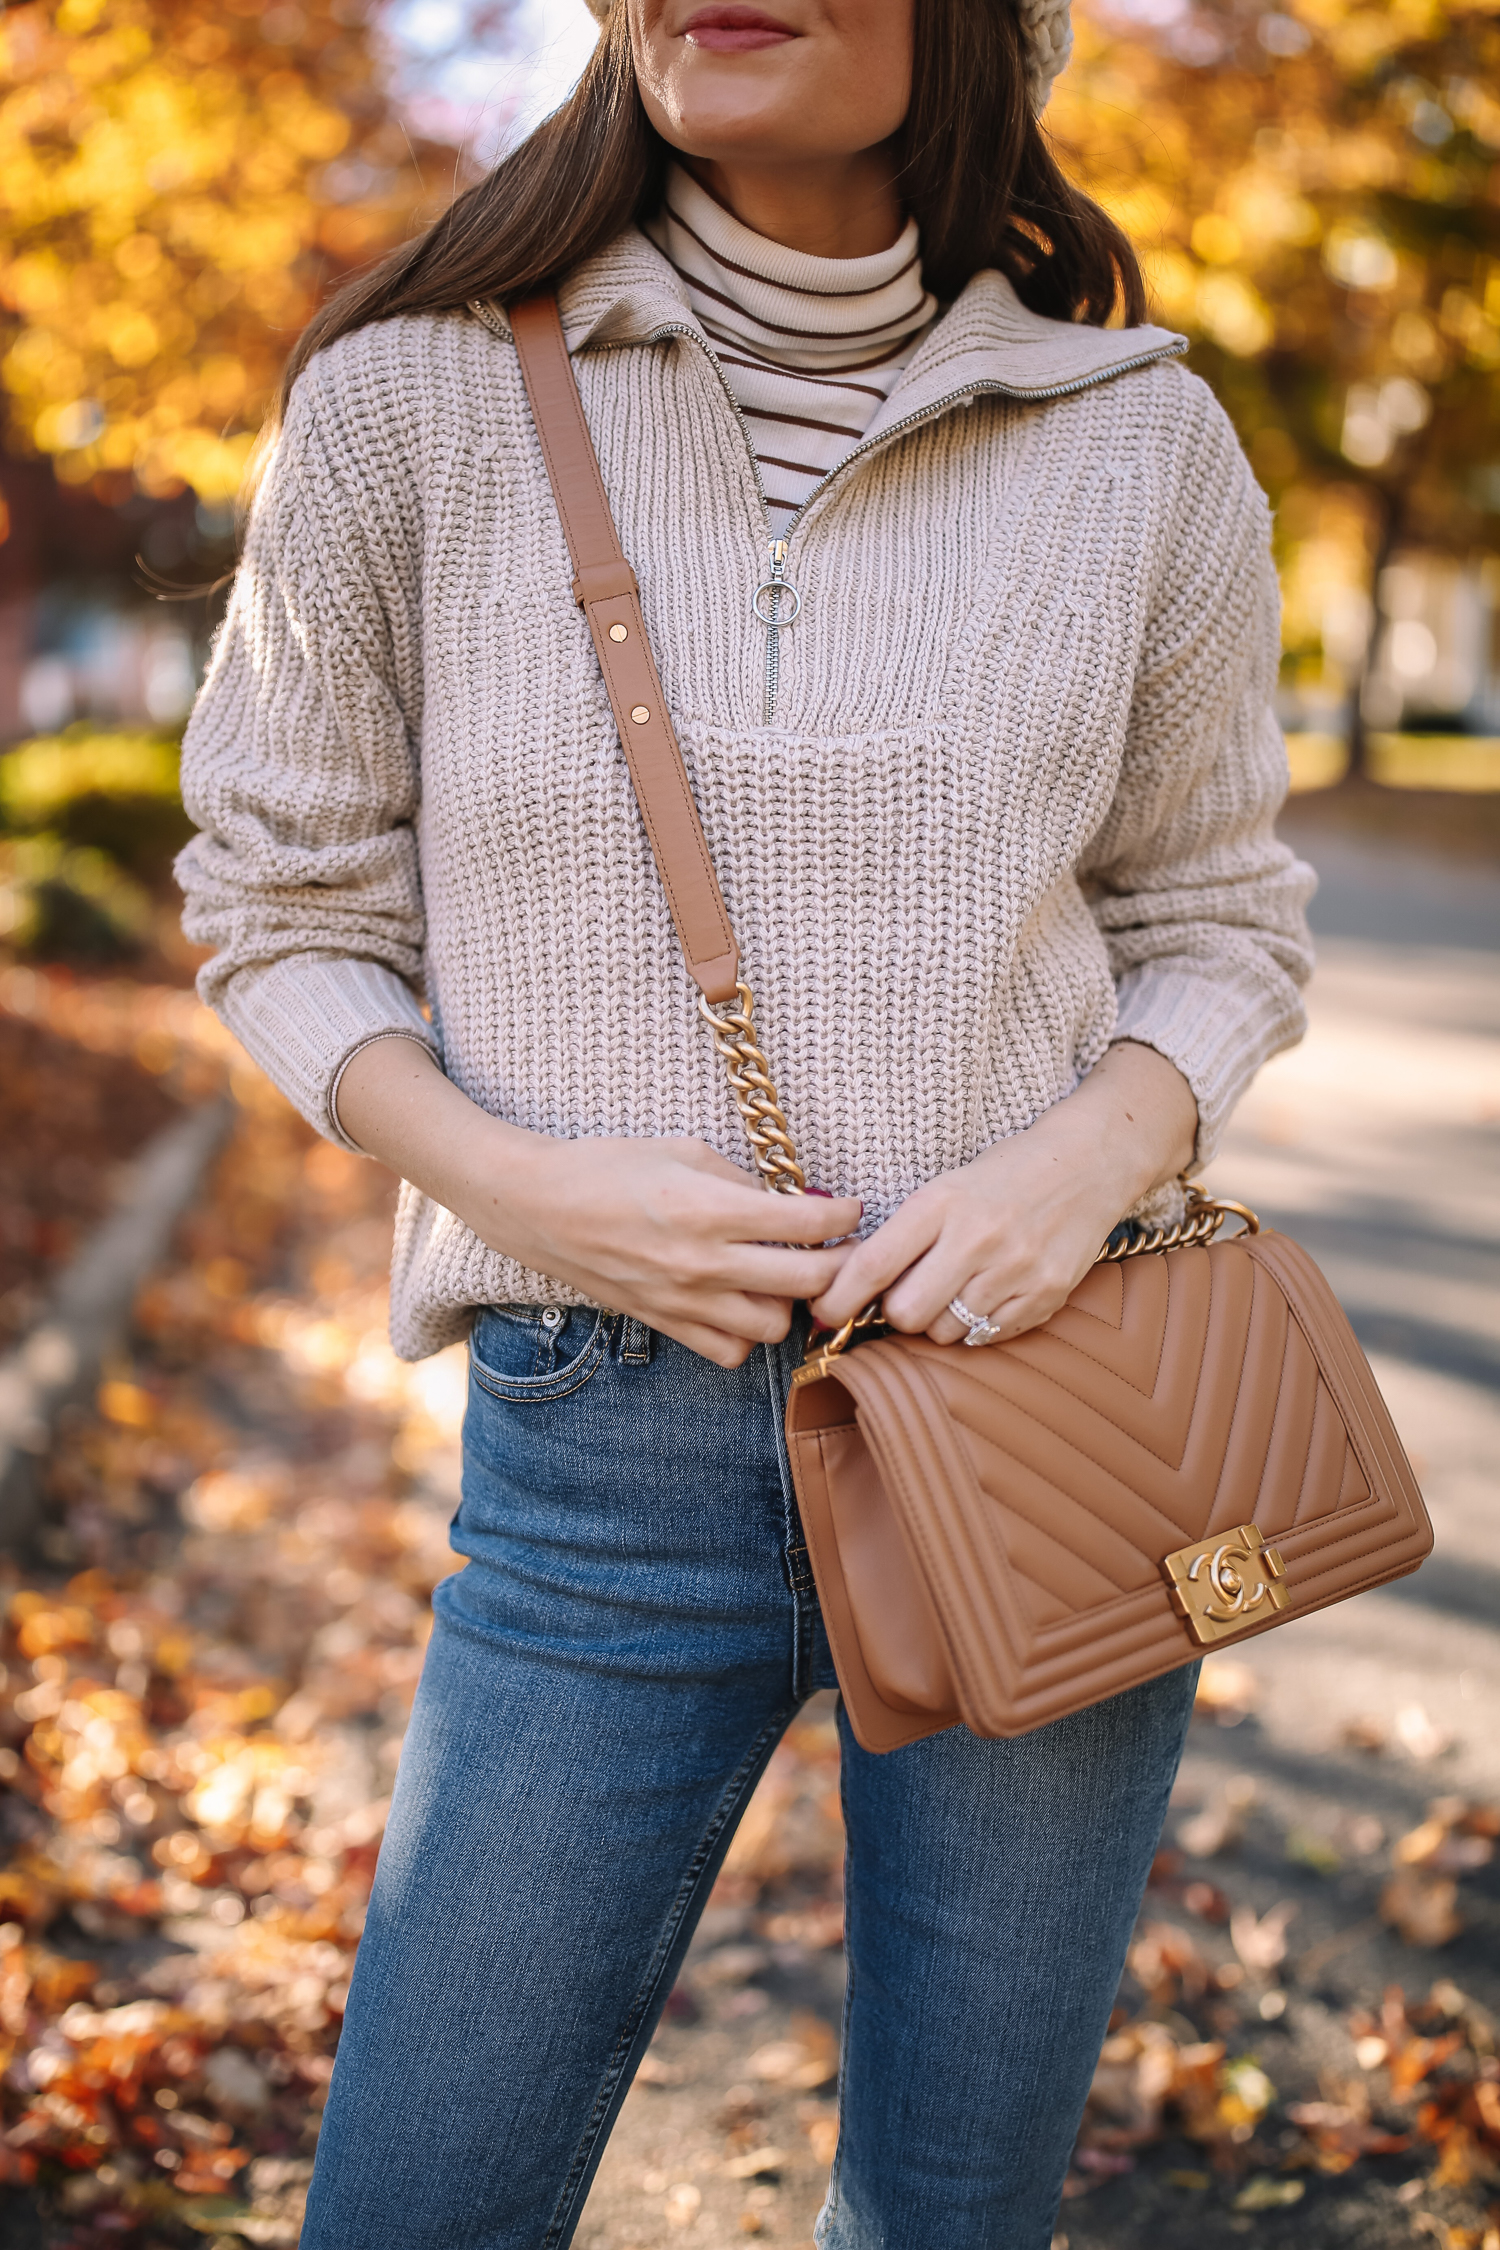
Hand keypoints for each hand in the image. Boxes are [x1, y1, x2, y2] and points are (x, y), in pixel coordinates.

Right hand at [335, 1037, 859, 1367]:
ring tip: (787, 1276)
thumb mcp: (684, 1151)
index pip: (808, 1225)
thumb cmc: (610, 1166)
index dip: (844, 1215)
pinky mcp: (664, 1323)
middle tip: (841, 1247)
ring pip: (774, 1326)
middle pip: (807, 1283)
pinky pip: (730, 1351)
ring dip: (791, 1303)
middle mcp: (702, 1262)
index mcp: (709, 1209)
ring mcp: (683, 1300)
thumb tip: (794, 1200)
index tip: (850, 1208)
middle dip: (839, 1264)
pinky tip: (745, 1303)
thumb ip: (743, 1180)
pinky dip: (748, 1334)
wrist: (538, 1206)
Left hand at [810, 1042, 1197, 1347]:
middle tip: (906, 1295)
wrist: (1088, 1165)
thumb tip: (851, 1288)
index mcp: (941, 1203)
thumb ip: (905, 1236)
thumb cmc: (1004, 1176)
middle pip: (905, 1314)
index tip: (822, 1313)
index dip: (837, 1299)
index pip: (872, 1265)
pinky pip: (987, 1337)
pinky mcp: (1045, 1296)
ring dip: (938, 1320)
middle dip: (895, 1313)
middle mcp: (977, 1238)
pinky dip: (976, 1325)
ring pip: (945, 1331)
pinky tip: (987, 1292)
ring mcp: (1014, 1271)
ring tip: (954, 1288)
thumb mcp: (946, 1188)